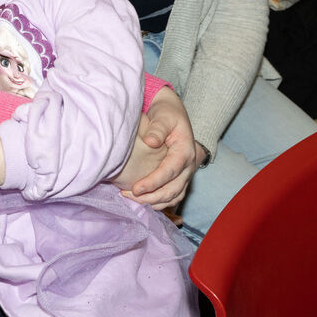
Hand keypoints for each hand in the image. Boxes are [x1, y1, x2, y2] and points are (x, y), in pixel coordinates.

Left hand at [121, 87, 197, 209]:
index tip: (136, 188)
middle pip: (173, 189)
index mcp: (185, 152)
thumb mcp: (163, 116)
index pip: (170, 171)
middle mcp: (188, 166)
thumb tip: (151, 142)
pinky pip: (172, 196)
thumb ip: (157, 128)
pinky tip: (141, 200)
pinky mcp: (179, 177)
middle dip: (151, 197)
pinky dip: (159, 202)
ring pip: (173, 196)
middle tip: (128, 195)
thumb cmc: (167, 114)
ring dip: (154, 202)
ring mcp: (185, 174)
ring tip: (131, 199)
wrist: (173, 114)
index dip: (153, 182)